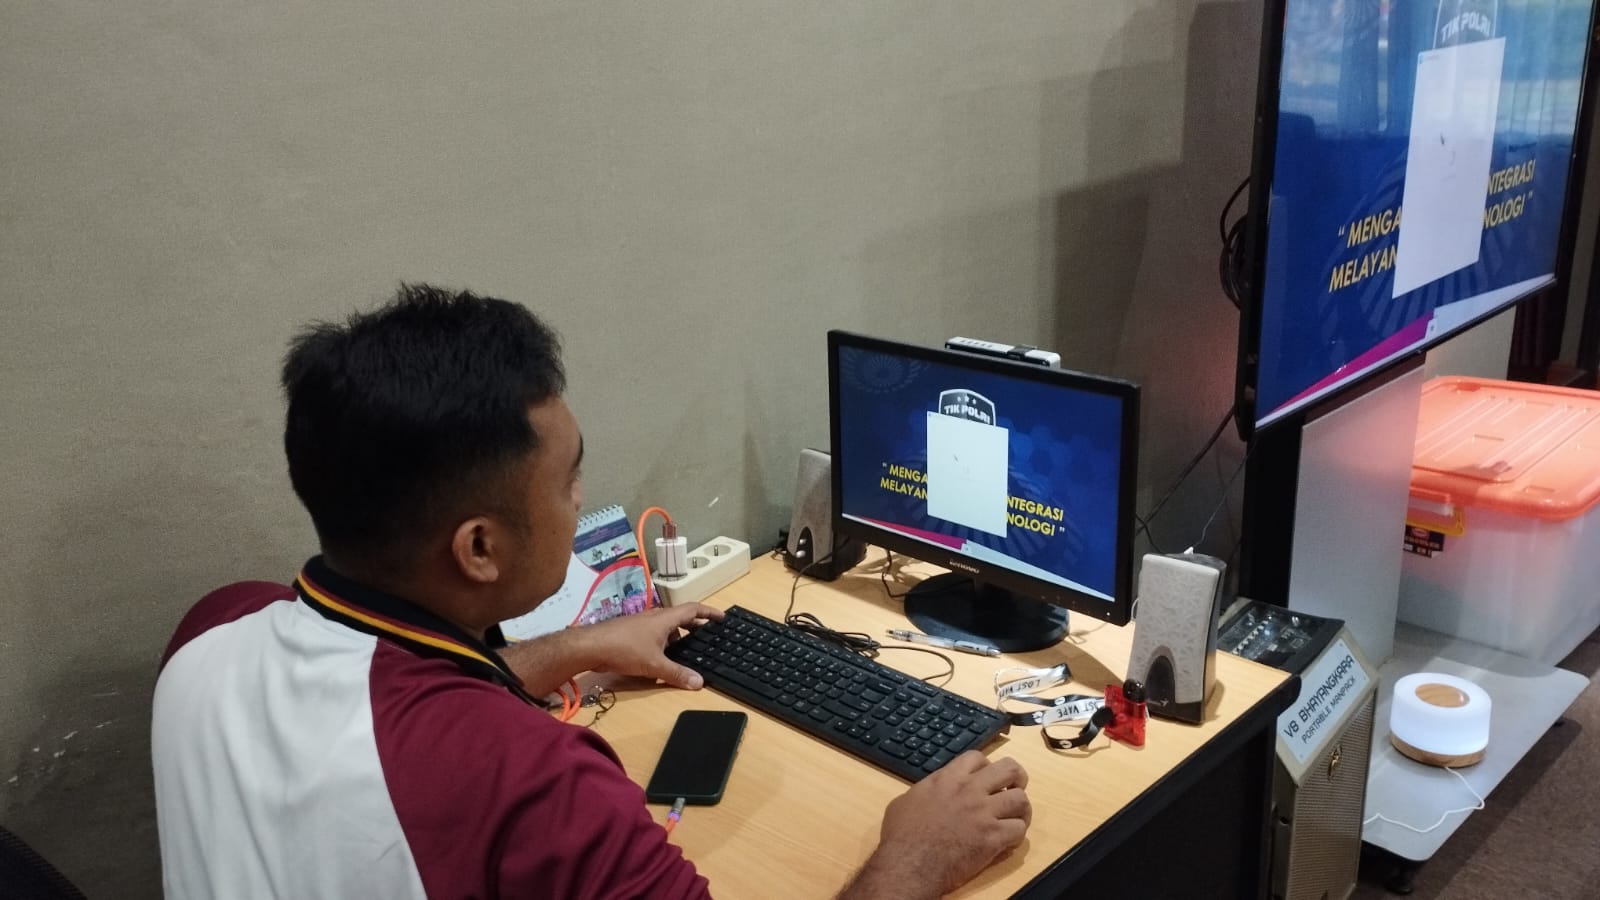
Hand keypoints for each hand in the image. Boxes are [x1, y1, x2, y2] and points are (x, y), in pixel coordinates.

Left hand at [575, 603, 723, 689]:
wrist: (590, 646)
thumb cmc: (625, 649)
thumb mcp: (654, 665)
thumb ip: (677, 674)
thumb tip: (699, 683)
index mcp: (665, 619)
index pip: (693, 609)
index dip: (709, 613)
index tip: (722, 617)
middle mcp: (654, 617)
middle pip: (680, 617)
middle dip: (695, 626)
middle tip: (707, 636)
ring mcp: (641, 624)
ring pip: (666, 626)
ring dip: (679, 635)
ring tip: (687, 649)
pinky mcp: (631, 632)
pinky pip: (654, 633)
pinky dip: (664, 641)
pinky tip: (662, 656)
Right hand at [840, 752, 1030, 898]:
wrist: (910, 863)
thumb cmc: (902, 835)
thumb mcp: (906, 800)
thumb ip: (926, 790)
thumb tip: (931, 791)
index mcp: (948, 778)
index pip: (978, 757)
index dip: (986, 766)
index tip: (985, 778)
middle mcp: (970, 790)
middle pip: (1010, 769)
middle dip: (1017, 777)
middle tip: (1013, 788)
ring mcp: (984, 813)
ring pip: (1021, 799)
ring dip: (1021, 809)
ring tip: (1015, 816)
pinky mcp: (993, 837)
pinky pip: (1019, 829)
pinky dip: (1016, 834)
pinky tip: (1007, 840)